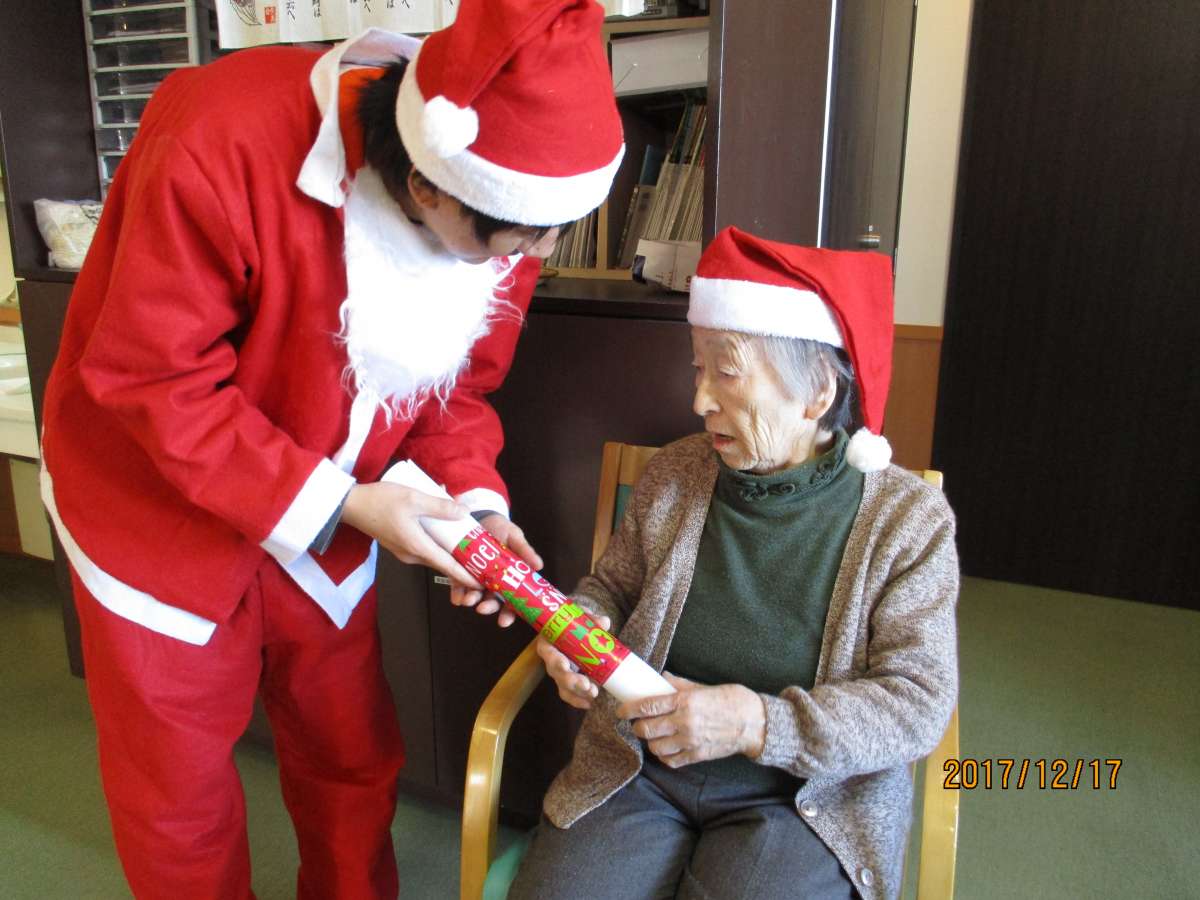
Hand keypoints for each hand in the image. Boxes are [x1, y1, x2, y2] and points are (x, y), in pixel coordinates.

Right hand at [340, 482, 478, 587]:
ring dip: (450, 542)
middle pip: (443, 560)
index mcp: (417, 547)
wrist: (350, 504)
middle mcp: (411, 554)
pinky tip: (442, 518)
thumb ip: (440, 507)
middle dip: (463, 557)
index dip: (467, 575)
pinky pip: (424, 544)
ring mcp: (404, 551)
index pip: (448, 567)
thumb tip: (463, 513)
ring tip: (466, 529)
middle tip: (482, 553)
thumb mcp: (414, 498)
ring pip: (434, 551)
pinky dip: (437, 536)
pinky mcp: (400, 543)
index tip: (482, 581)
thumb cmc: (379, 501)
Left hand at [449, 513, 543, 628]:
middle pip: (491, 601)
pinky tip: (456, 597)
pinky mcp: (459, 570)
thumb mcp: (515, 537)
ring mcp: (475, 577)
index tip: (504, 621)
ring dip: (471, 600)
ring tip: (468, 600)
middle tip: (483, 609)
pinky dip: (457, 593)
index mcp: (509, 578)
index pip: (511, 601)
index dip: (509, 613)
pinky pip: (457, 585)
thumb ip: (525, 552)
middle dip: (488, 607)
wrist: (481, 516)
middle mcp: (492, 581)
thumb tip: (539, 565)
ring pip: (474, 595)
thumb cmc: (502, 529)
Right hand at [536, 614, 611, 708]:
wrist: (577, 629)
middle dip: (570, 681)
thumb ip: (591, 619)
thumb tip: (603, 623)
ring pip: (563, 687)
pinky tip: (589, 704)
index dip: (555, 660)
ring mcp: (559, 673)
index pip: (548, 652)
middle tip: (586, 684)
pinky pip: (570, 695)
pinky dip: (579, 701)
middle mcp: (552, 659)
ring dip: (577, 693)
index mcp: (550, 642)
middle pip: (556, 673)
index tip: (565, 665)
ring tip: (593, 693)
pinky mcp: (568, 682)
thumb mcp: (581, 616)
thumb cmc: (575, 622)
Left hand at [616, 673, 766, 767]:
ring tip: (653, 735)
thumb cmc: (731, 700)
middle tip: (638, 722)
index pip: (647, 706)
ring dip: (651, 742)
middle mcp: (684, 722)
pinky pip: (671, 761)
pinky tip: (666, 748)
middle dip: (637, 727)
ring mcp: (690, 741)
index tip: (620, 710)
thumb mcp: (704, 687)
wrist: (754, 723)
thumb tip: (662, 678)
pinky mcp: (697, 756)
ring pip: (656, 748)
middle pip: (646, 729)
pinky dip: (665, 756)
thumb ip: (680, 685)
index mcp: (685, 701)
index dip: (628, 709)